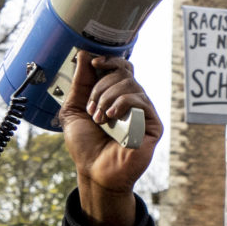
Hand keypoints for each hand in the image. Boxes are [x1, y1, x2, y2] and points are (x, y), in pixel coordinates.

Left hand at [60, 55, 161, 225]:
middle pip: (123, 73)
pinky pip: (140, 100)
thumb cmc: (86, 145)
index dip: (109, 61)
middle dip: (100, 87)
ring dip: (108, 97)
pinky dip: (122, 104)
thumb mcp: (74, 109)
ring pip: (130, 84)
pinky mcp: (152, 124)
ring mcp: (143, 112)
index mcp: (115, 96)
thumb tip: (83, 54)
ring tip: (99, 118)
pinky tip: (111, 118)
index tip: (94, 63)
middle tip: (91, 108)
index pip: (120, 68)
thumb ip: (79, 83)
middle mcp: (131, 102)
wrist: (95, 171)